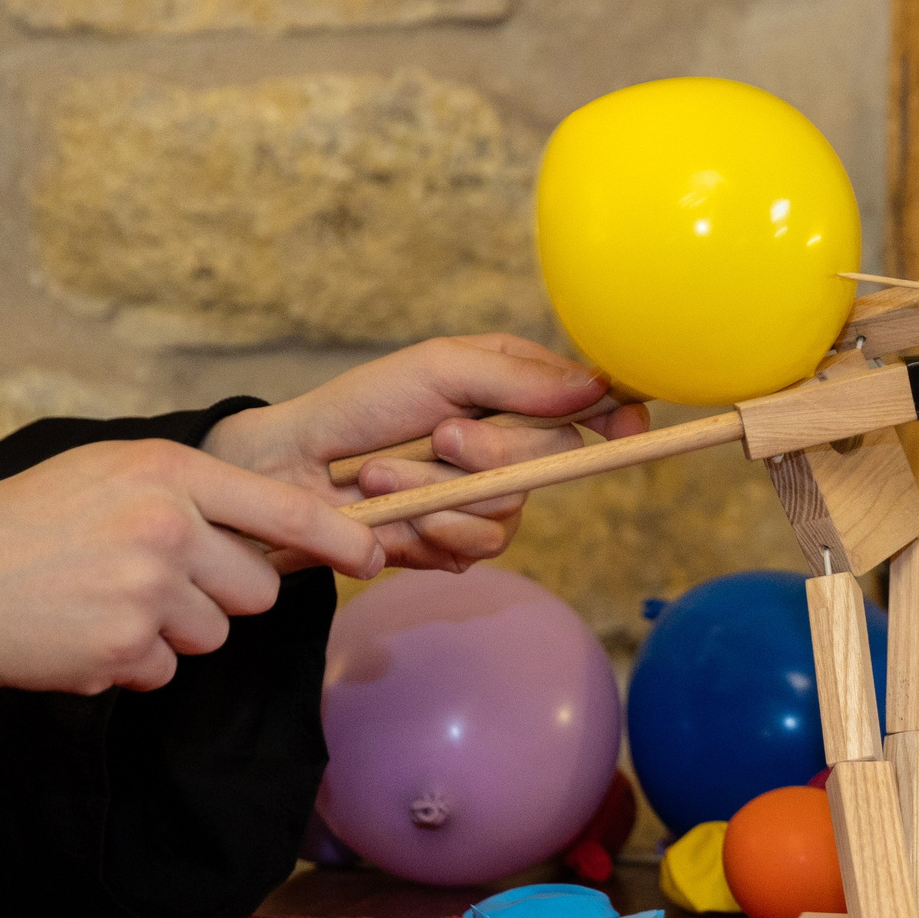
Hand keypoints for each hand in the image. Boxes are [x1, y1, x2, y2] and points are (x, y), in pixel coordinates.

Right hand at [0, 440, 385, 737]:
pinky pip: (165, 669)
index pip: (286, 507)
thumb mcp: (107, 474)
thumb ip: (190, 492)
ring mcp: (145, 592)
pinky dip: (129, 663)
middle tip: (149, 580)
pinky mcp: (121, 650)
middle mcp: (166, 528)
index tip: (374, 556)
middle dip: (222, 596)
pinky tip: (77, 634)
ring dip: (171, 631)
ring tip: (101, 601)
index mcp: (166, 473)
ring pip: (215, 634)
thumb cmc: (22, 525)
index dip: (341, 537)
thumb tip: (282, 526)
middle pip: (258, 588)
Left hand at [200, 335, 649, 571]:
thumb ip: (519, 379)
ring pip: (511, 509)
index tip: (626, 426)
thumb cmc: (362, 406)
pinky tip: (389, 518)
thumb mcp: (440, 369)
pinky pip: (475, 548)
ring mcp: (486, 497)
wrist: (292, 471)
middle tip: (440, 437)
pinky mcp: (457, 544)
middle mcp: (510, 443)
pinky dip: (426, 530)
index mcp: (514, 387)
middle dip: (493, 453)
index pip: (590, 403)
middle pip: (554, 459)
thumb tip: (595, 386)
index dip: (616, 416)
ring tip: (382, 478)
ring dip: (439, 494)